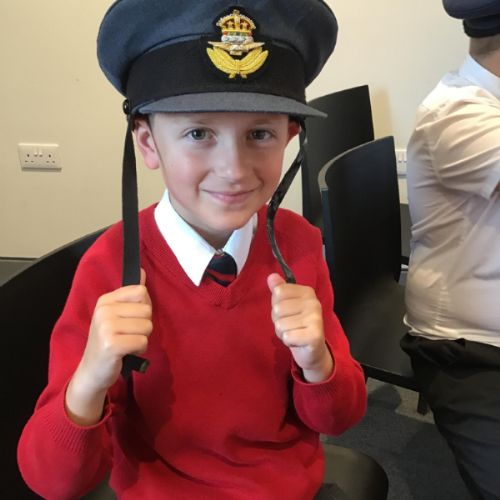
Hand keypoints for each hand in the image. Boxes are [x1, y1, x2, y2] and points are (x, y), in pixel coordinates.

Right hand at [65, 269, 151, 424]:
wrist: (92, 371)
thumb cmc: (108, 341)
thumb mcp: (116, 315)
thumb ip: (130, 294)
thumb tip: (142, 271)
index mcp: (105, 300)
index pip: (141, 291)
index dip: (143, 306)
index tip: (131, 318)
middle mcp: (104, 310)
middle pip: (147, 309)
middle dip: (143, 325)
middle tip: (127, 334)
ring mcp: (106, 327)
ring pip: (147, 326)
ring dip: (141, 338)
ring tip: (126, 343)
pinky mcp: (111, 344)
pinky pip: (142, 342)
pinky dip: (139, 350)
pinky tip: (126, 352)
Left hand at [267, 273, 332, 382]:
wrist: (313, 350)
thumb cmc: (297, 325)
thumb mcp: (287, 305)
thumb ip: (279, 290)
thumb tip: (271, 276)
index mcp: (307, 291)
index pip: (278, 292)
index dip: (277, 305)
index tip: (288, 312)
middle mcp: (313, 302)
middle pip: (277, 308)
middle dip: (278, 320)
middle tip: (291, 325)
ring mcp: (315, 318)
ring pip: (280, 324)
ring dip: (282, 332)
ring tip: (294, 333)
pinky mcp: (315, 335)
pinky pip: (287, 336)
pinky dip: (288, 341)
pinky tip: (297, 341)